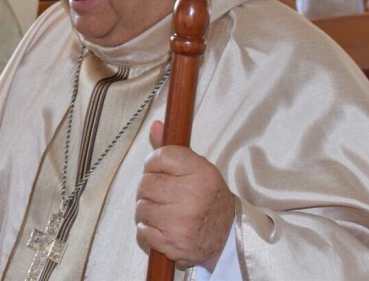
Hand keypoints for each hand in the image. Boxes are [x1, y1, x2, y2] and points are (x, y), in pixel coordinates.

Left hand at [135, 121, 234, 271]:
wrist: (227, 237)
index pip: (160, 157)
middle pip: (145, 183)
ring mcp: (181, 222)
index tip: (160, 170)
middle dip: (148, 188)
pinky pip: (143, 230)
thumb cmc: (208, 199)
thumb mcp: (198, 169)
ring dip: (147, 209)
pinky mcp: (172, 243)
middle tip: (161, 194)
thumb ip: (172, 149)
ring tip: (163, 211)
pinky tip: (162, 227)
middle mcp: (191, 196)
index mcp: (200, 173)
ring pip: (141, 207)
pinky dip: (148, 229)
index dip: (154, 163)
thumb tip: (155, 125)